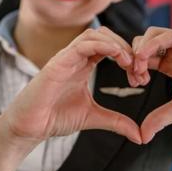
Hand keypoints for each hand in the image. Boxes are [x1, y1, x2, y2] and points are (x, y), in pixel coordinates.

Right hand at [0, 28, 141, 145]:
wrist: (30, 126)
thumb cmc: (55, 117)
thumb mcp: (93, 117)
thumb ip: (116, 122)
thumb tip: (140, 136)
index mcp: (83, 65)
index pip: (109, 47)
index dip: (128, 56)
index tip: (141, 77)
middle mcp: (75, 57)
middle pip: (104, 35)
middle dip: (126, 47)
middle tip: (139, 69)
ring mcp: (66, 57)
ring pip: (94, 34)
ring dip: (116, 44)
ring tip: (129, 62)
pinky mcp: (58, 62)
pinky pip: (81, 45)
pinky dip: (101, 45)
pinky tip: (116, 56)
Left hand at [130, 27, 171, 142]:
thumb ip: (161, 117)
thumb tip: (142, 136)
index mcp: (171, 63)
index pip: (144, 57)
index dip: (133, 67)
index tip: (134, 83)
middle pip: (143, 42)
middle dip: (134, 57)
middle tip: (136, 77)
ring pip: (152, 34)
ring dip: (141, 49)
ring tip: (141, 69)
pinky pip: (169, 35)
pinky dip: (153, 45)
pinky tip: (148, 59)